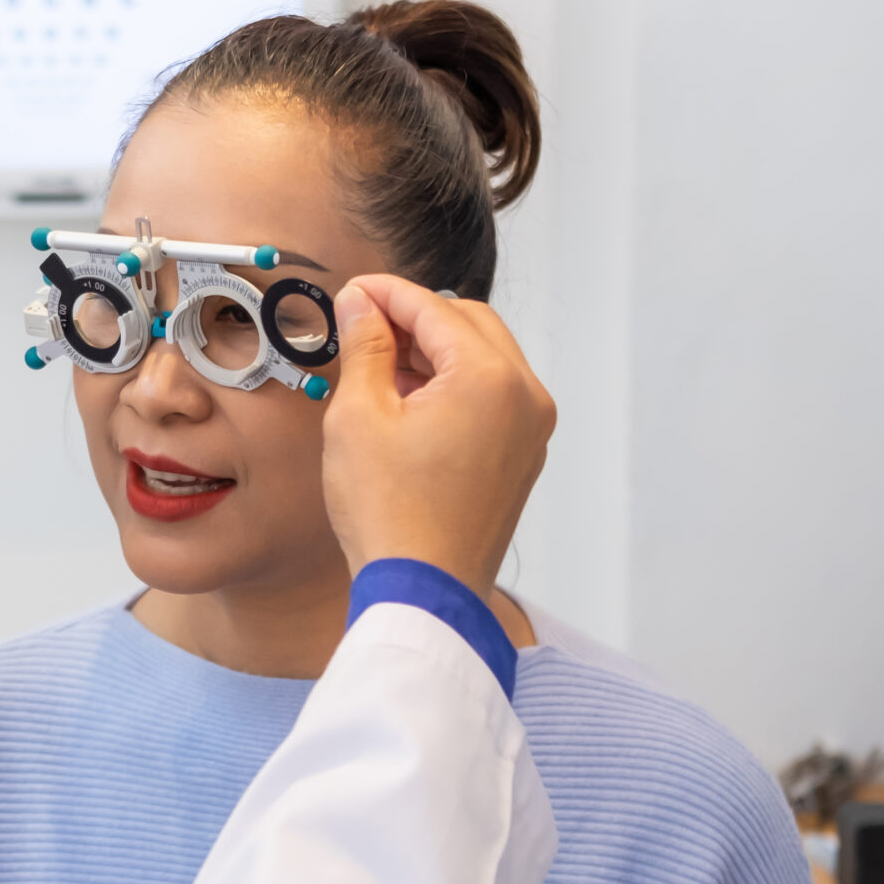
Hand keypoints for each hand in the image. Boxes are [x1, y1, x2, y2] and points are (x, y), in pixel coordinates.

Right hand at [321, 276, 554, 596]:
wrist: (423, 592)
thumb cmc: (390, 514)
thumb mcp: (359, 416)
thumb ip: (364, 345)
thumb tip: (362, 304)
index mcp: (489, 378)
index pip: (434, 307)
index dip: (385, 293)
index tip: (352, 291)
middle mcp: (525, 397)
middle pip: (469, 323)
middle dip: (415, 317)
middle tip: (362, 326)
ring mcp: (531, 430)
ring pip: (484, 358)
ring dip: (436, 351)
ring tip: (379, 369)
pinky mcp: (523, 457)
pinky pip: (493, 397)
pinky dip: (454, 386)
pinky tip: (408, 402)